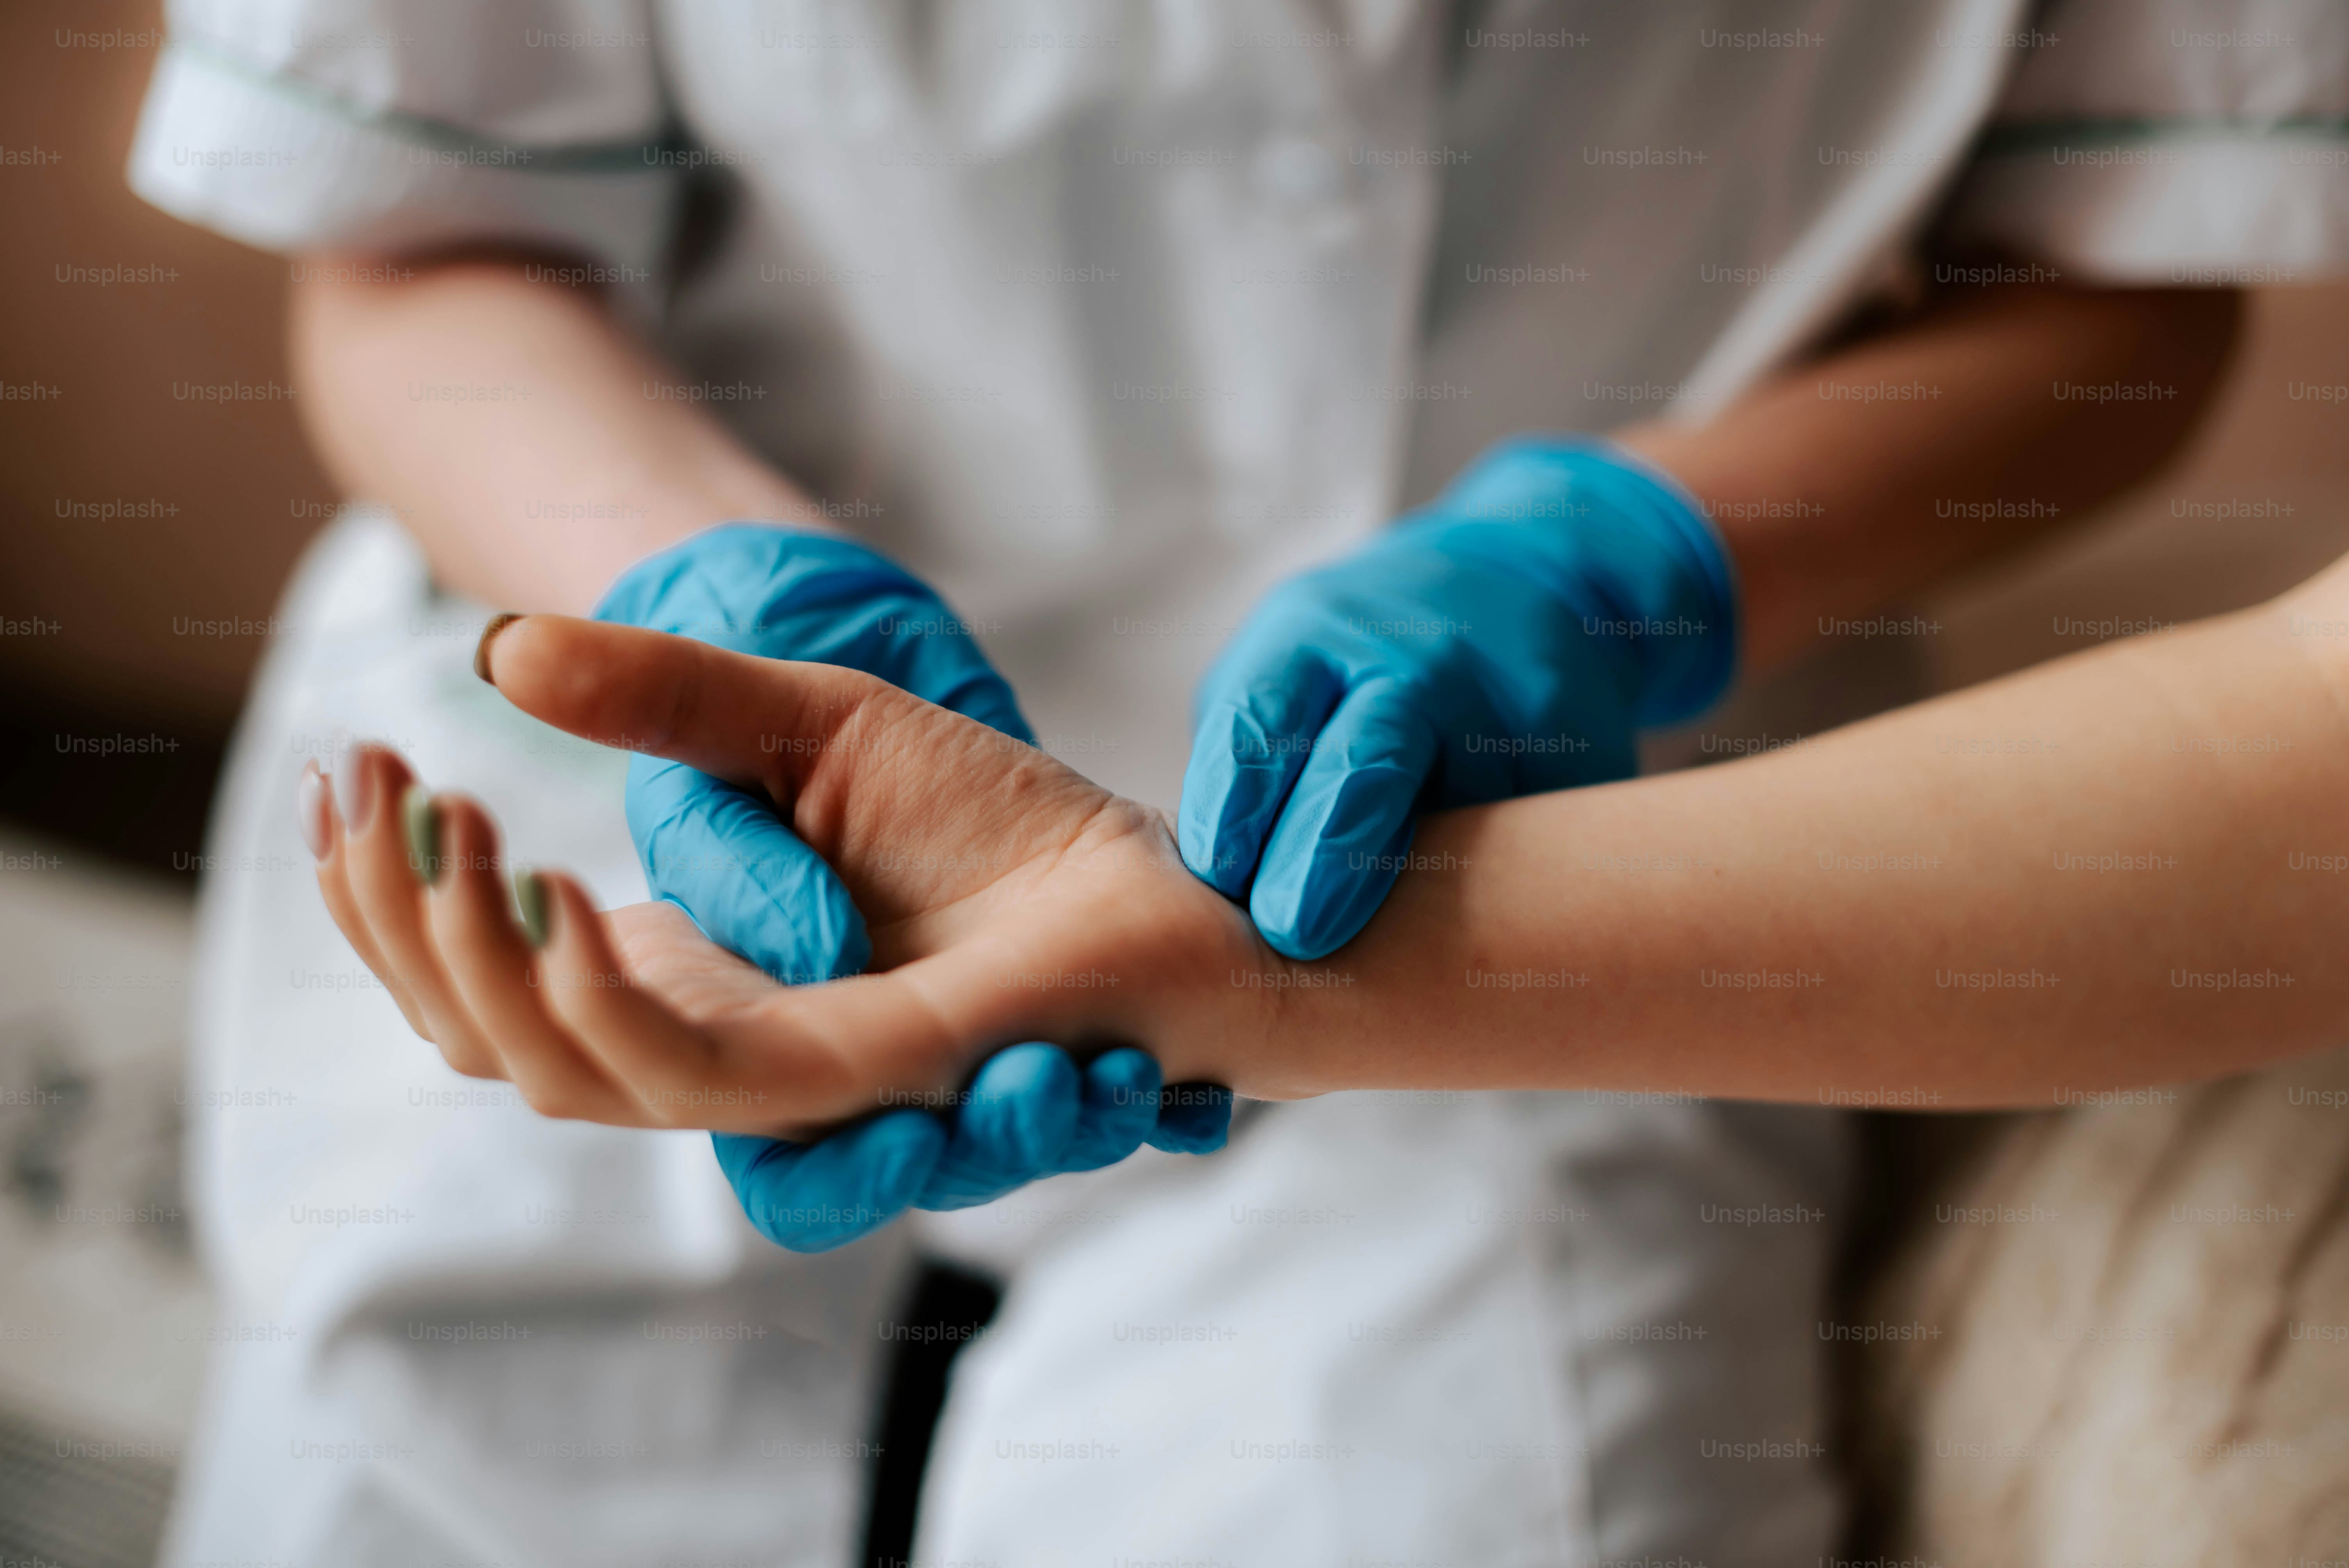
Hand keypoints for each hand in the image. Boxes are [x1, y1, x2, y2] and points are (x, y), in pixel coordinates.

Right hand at [300, 617, 1263, 1241]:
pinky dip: (635, 1016)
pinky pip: (732, 1097)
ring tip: (487, 857)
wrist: (1151, 872)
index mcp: (695, 982)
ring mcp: (800, 1081)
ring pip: (594, 1086)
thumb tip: (498, 647)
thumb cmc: (987, 811)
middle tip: (404, 801)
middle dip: (428, 939)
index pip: (491, 991)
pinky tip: (578, 909)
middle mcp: (728, 1055)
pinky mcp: (882, 1085)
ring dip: (510, 981)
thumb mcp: (807, 723)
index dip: (391, 905)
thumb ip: (665, 701)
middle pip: (515, 1053)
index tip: (345, 773)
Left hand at [1180, 436, 1739, 958]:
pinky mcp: (1576, 740)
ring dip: (1421, 894)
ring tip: (1387, 960)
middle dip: (1325, 856)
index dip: (1236, 807)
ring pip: (1462, 817)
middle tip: (1296, 933)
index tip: (1221, 877)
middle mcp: (1410, 660)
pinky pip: (1533, 831)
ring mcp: (1501, 697)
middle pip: (1364, 764)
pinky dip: (1502, 884)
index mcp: (1310, 638)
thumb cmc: (1362, 660)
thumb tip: (1216, 900)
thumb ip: (1253, 763)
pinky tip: (1480, 920)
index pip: (1260, 725)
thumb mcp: (1289, 670)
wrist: (1529, 572)